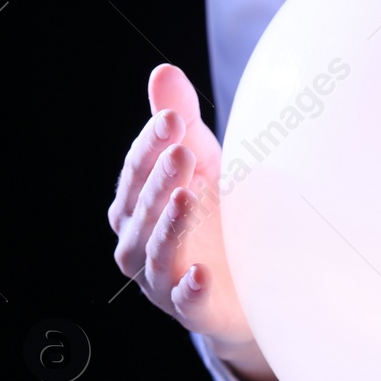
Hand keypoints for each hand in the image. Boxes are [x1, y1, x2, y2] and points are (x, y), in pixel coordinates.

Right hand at [107, 65, 281, 380]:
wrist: (246, 281)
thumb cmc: (214, 214)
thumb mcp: (201, 162)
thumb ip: (180, 122)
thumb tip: (164, 71)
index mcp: (134, 204)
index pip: (135, 169)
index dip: (151, 143)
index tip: (175, 117)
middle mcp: (138, 242)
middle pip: (142, 208)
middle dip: (160, 178)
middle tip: (183, 149)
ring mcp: (161, 279)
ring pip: (156, 251)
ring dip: (170, 225)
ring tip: (190, 196)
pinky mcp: (192, 308)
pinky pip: (185, 301)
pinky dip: (189, 288)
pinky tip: (202, 272)